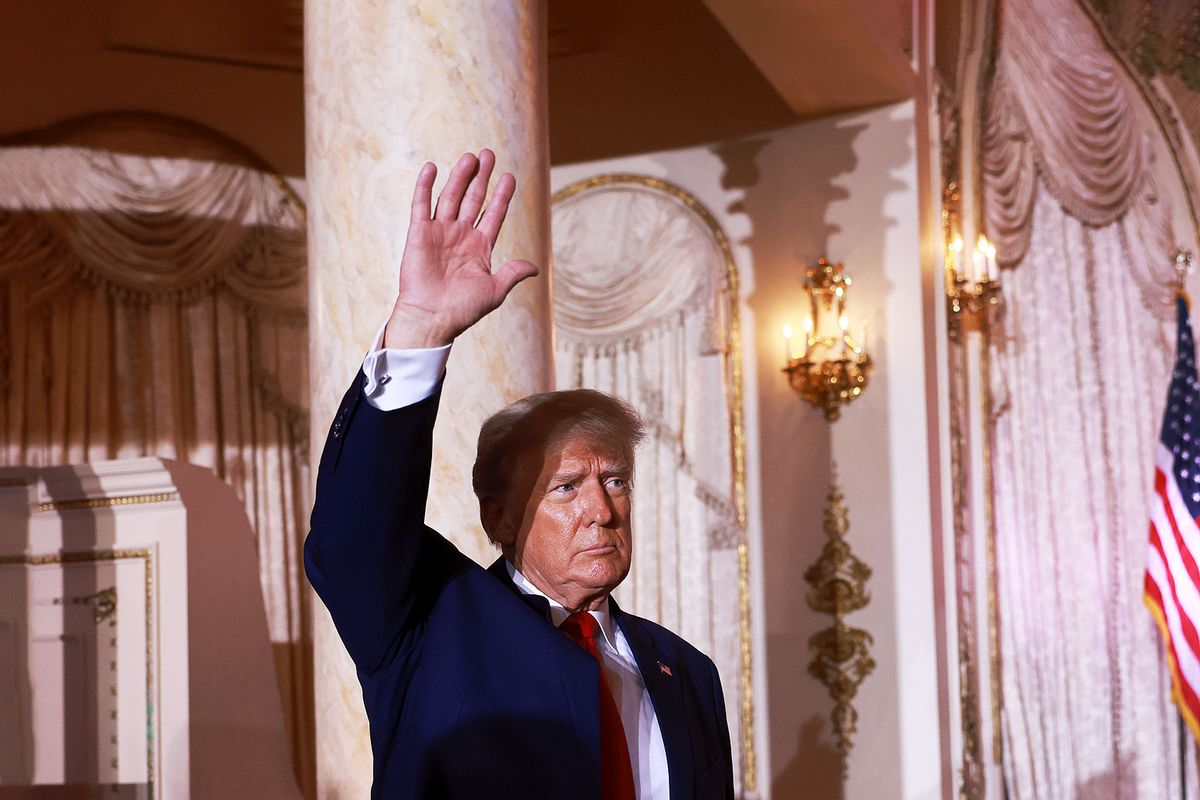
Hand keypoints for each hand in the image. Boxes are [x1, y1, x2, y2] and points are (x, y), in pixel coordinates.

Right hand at [384, 150, 538, 348]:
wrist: (432, 318)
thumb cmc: (462, 309)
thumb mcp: (495, 291)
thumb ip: (513, 274)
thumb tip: (535, 267)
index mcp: (479, 247)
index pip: (493, 214)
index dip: (501, 196)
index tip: (510, 177)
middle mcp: (460, 235)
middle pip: (473, 199)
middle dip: (481, 177)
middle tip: (489, 154)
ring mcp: (439, 232)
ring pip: (451, 197)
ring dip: (459, 177)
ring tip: (470, 157)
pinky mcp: (419, 234)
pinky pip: (421, 205)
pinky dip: (425, 186)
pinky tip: (431, 168)